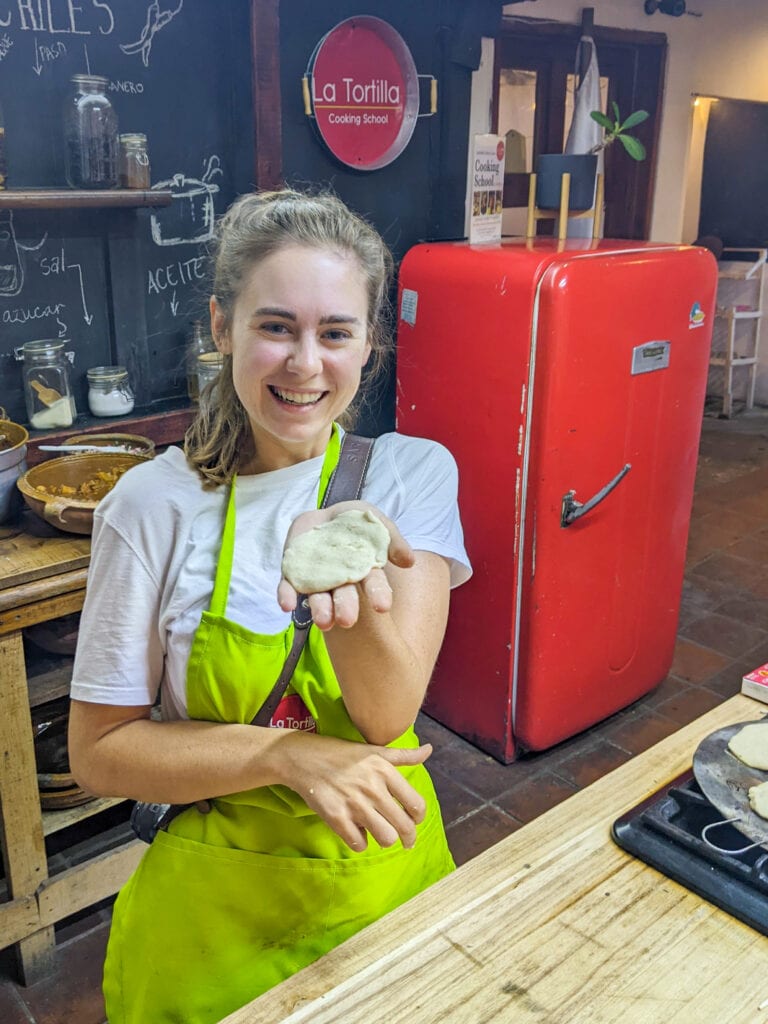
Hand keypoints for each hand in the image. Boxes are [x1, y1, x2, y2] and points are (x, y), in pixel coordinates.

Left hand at [277, 501, 414, 630]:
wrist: (326, 516)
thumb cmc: (357, 524)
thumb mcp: (378, 525)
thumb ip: (393, 541)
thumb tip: (409, 562)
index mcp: (363, 570)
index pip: (373, 584)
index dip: (378, 594)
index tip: (382, 607)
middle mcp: (340, 580)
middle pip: (344, 596)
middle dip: (346, 607)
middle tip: (347, 620)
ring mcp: (316, 578)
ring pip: (317, 597)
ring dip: (319, 609)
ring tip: (323, 622)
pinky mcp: (294, 573)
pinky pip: (288, 586)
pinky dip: (287, 595)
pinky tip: (286, 605)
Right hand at [279, 732, 431, 850]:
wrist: (304, 757)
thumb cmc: (342, 754)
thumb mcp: (375, 751)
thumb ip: (404, 755)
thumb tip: (429, 750)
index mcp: (385, 771)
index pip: (416, 805)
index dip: (418, 818)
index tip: (413, 821)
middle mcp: (373, 788)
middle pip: (404, 827)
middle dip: (408, 838)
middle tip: (406, 841)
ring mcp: (354, 804)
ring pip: (386, 838)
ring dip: (385, 839)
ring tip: (380, 834)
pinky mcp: (336, 817)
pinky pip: (359, 844)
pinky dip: (360, 842)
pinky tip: (357, 831)